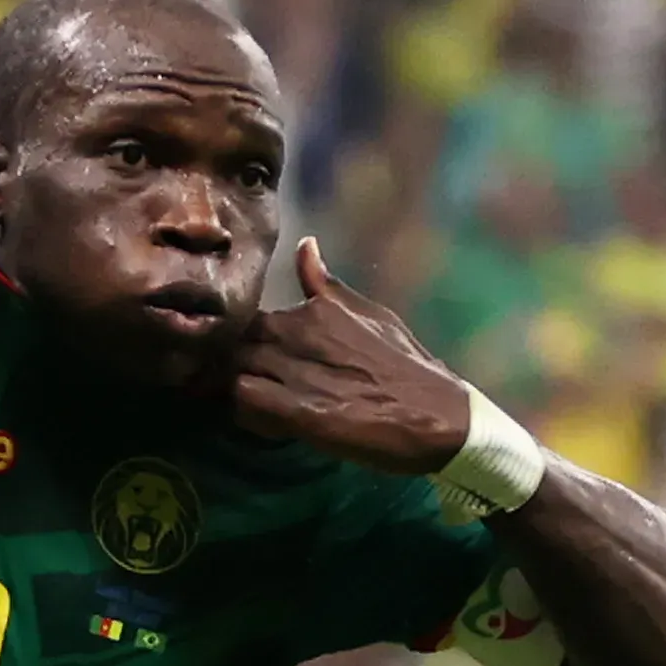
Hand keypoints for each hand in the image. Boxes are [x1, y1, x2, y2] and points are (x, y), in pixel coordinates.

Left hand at [231, 238, 471, 472]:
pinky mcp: (299, 412)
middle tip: (236, 381)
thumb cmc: (406, 366)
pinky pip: (246, 401)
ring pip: (231, 370)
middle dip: (227, 361)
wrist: (437, 414)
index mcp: (313, 310)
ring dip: (232, 387)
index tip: (242, 353)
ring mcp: (296, 373)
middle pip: (234, 342)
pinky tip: (263, 420)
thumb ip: (328, 285)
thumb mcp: (370, 313)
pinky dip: (244, 411)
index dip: (239, 336)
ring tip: (248, 403)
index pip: (249, 315)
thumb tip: (306, 245)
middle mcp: (298, 334)